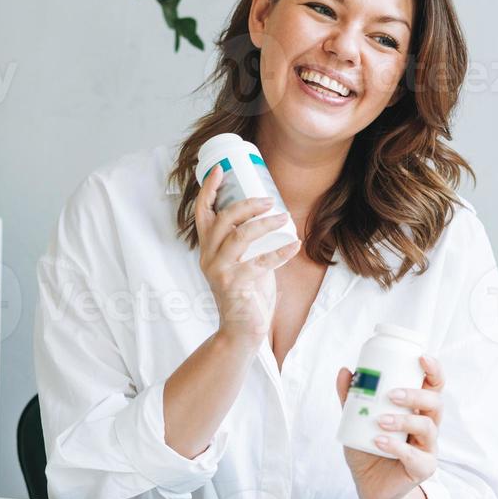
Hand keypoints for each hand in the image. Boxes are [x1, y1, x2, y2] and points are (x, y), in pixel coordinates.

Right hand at [193, 165, 300, 349]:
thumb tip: (272, 216)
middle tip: (269, 200)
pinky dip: (280, 253)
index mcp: (208, 248)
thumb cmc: (247, 293)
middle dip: (247, 204)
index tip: (220, 168)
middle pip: (223, 219)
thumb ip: (249, 243)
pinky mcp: (234, 285)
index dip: (209, 189)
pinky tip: (295, 244)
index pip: (203, 212)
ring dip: (264, 224)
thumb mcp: (244, 262)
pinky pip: (259, 263)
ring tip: (284, 217)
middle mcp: (209, 257)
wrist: (241, 330)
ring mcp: (219, 271)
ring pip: (239, 237)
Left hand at [335, 354, 444, 498]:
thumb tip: (345, 371)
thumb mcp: (356, 421)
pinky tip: (379, 441)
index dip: (433, 371)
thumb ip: (351, 398)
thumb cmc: (368, 449)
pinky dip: (396, 447)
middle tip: (391, 395)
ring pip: (428, 428)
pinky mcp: (423, 468)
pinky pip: (415, 456)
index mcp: (416, 410)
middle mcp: (427, 426)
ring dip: (404, 421)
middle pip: (435, 404)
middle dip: (416, 396)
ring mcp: (427, 448)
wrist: (369, 486)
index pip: (433, 386)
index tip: (421, 358)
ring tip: (381, 421)